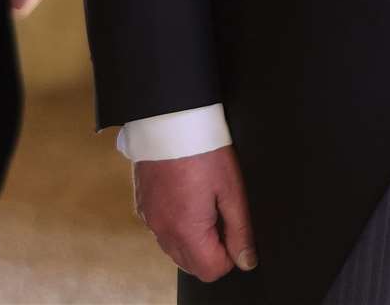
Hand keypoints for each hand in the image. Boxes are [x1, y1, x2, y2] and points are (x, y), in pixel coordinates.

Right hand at [133, 146, 257, 282]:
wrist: (170, 118)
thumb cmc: (203, 149)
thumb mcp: (232, 188)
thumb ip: (240, 229)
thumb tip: (246, 260)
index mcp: (186, 230)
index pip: (211, 271)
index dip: (230, 255)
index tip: (235, 230)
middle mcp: (163, 231)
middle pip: (192, 265)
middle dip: (211, 250)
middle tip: (222, 214)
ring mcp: (149, 220)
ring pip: (175, 250)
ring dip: (193, 239)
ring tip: (205, 203)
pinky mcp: (142, 206)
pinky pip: (162, 230)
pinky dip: (176, 225)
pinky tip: (187, 197)